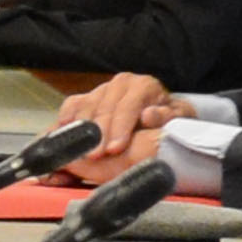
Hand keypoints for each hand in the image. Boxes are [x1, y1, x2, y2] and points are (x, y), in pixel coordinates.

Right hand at [65, 70, 182, 179]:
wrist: (162, 114)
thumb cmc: (170, 120)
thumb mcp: (178, 119)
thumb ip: (166, 117)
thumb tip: (149, 115)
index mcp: (144, 86)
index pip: (128, 106)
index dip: (120, 128)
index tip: (115, 149)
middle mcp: (120, 84)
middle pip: (103, 108)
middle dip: (98, 134)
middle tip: (93, 156)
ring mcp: (101, 90)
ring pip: (85, 106)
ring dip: (79, 131)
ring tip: (77, 152)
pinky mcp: (86, 97)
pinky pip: (71, 105)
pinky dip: (65, 120)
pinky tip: (62, 135)